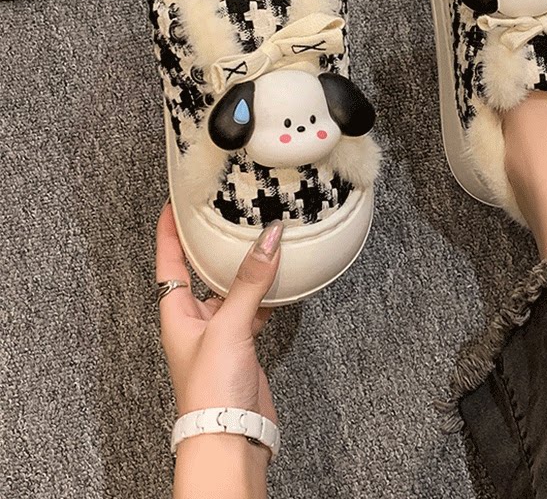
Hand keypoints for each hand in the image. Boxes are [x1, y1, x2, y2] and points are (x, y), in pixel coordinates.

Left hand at [156, 204, 282, 423]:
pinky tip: (283, 281)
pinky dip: (268, 294)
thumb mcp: (227, 326)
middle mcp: (196, 320)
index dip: (169, 231)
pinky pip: (255, 309)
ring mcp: (221, 334)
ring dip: (248, 269)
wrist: (231, 436)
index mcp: (176, 313)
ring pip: (234, 289)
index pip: (169, 261)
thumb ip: (250, 282)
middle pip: (203, 272)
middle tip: (228, 213)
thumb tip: (269, 238)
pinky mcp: (244, 346)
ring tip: (263, 240)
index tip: (175, 203)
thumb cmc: (210, 388)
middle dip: (214, 245)